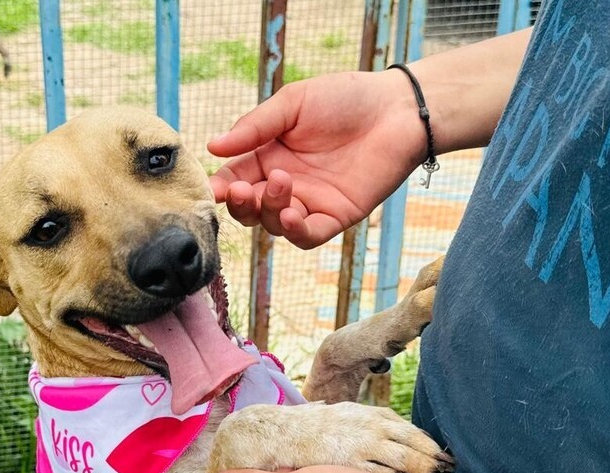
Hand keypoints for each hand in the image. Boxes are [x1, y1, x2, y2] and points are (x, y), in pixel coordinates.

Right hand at [207, 71, 425, 248]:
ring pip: (275, 225)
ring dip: (269, 210)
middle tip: (243, 190)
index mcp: (269, 157)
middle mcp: (286, 184)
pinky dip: (295, 231)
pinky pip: (308, 237)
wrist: (396, 110)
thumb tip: (213, 147)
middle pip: (251, 210)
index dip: (221, 188)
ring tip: (281, 183)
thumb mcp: (291, 104)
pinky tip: (290, 216)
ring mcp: (310, 203)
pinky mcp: (335, 217)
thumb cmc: (345, 99)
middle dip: (242, 205)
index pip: (236, 179)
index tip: (212, 189)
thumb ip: (254, 128)